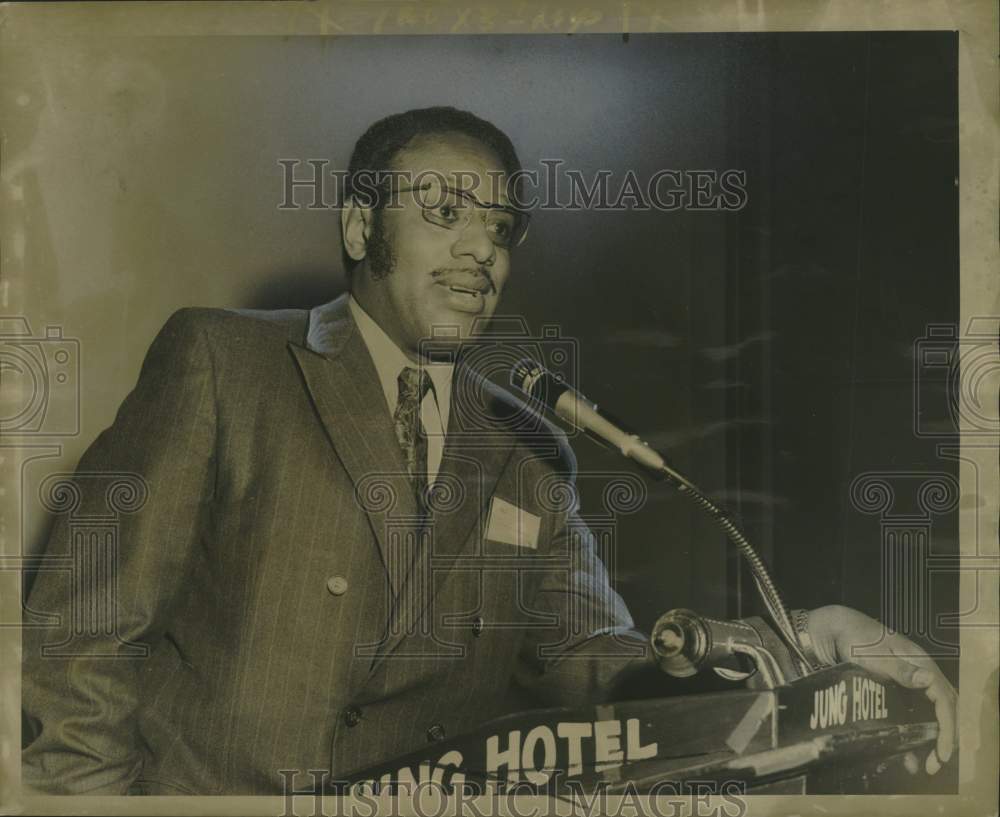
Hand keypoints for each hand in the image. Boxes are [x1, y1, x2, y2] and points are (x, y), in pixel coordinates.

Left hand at [807, 604, 956, 774]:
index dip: (947, 727)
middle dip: (943, 740)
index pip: (945, 700)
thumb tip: (929, 680)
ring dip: (929, 742)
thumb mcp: (875, 653)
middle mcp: (920, 676)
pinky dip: (912, 736)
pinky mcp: (896, 692)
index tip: (943, 751)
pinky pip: (911, 716)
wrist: (835, 631)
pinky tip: (905, 754)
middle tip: (934, 766)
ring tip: (923, 766)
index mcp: (921, 665)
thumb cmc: (856, 638)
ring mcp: (909, 685)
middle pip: (943, 711)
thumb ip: (901, 669)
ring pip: (929, 717)